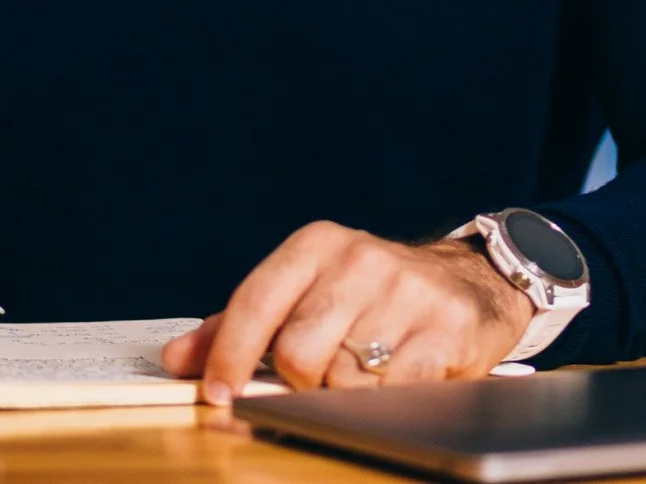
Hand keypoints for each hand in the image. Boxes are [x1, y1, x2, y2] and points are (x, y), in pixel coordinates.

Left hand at [160, 222, 532, 402]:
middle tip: (316, 383)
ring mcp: (406, 291)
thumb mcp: (304, 292)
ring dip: (343, 395)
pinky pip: (392, 390)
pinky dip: (383, 401)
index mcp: (315, 245)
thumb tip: (177, 360)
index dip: (228, 357)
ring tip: (360, 377)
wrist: (469, 283)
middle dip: (298, 384)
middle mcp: (359, 259)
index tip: (217, 395)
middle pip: (295, 352)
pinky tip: (392, 384)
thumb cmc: (369, 296)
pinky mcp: (445, 329)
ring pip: (342, 377)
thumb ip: (237, 326)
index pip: (255, 302)